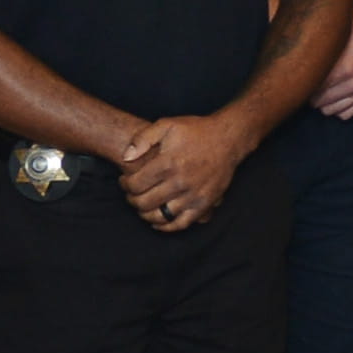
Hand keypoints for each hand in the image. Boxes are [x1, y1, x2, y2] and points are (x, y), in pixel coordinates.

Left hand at [117, 109, 245, 230]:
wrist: (227, 139)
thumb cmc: (196, 131)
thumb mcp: (166, 125)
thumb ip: (142, 139)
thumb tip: (125, 158)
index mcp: (168, 163)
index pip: (135, 184)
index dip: (124, 184)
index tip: (124, 181)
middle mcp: (180, 182)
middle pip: (144, 202)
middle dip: (132, 200)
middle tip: (130, 194)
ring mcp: (193, 196)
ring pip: (160, 216)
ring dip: (145, 214)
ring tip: (142, 206)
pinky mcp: (204, 204)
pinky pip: (181, 223)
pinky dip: (166, 227)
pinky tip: (157, 222)